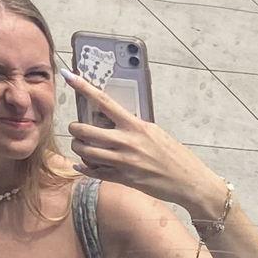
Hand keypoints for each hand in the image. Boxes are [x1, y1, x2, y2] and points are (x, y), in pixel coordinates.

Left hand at [66, 73, 226, 221]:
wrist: (188, 181)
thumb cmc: (174, 155)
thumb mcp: (154, 133)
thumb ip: (133, 126)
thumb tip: (113, 120)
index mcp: (135, 125)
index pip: (104, 101)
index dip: (84, 87)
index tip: (69, 76)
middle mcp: (126, 142)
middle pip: (85, 130)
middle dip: (75, 129)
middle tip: (76, 129)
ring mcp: (123, 162)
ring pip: (85, 152)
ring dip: (79, 148)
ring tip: (82, 146)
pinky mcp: (123, 179)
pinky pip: (94, 172)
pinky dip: (84, 167)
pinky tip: (82, 165)